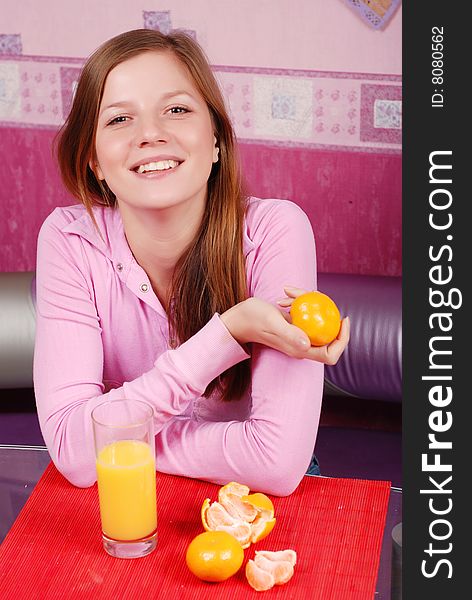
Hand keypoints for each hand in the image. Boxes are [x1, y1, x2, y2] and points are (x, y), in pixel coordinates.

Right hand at [220, 288, 349, 364]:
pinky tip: (287, 293)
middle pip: (328, 337)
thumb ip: (289, 334)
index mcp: (300, 350)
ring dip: (311, 303)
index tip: (342, 320)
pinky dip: (300, 302)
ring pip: (316, 322)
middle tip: (324, 298)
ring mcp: (297, 336)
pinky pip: (305, 315)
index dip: (342, 340)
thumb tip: (308, 344)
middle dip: (329, 317)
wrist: (237, 318)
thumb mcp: (272, 322)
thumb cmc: (253, 320)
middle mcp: (301, 346)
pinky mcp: (293, 326)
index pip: (330, 354)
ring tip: (294, 292)